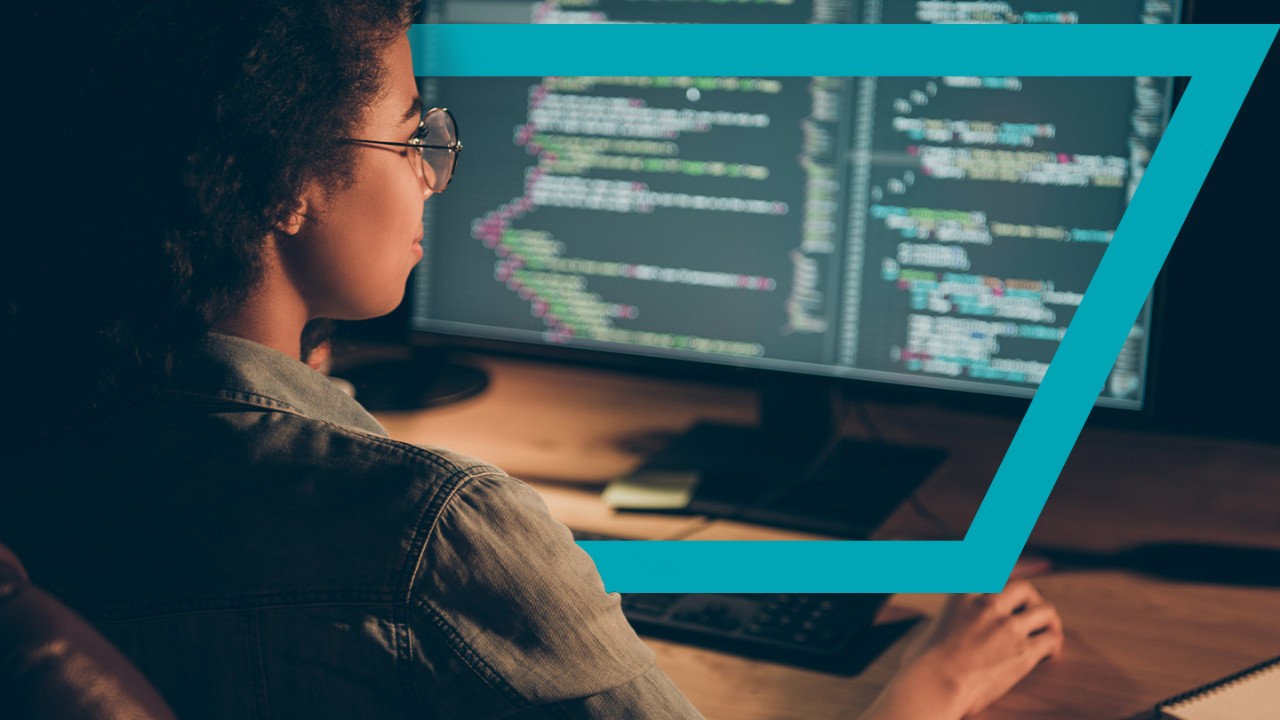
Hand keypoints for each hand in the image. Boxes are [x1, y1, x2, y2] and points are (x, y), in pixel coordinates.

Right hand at [862, 581, 1064, 719]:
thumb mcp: (929, 629)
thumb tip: (947, 631)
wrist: (935, 685)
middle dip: (1032, 599)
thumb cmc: (923, 665)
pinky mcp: (1022, 652)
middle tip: (1032, 613)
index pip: (990, 568)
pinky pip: (1050, 639)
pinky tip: (1049, 654)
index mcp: (963, 595)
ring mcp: (1008, 627)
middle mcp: (988, 605)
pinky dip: (1053, 645)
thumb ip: (947, 623)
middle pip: (1024, 588)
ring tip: (1049, 633)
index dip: (1003, 561)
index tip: (1010, 556)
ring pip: (1045, 611)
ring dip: (1049, 622)